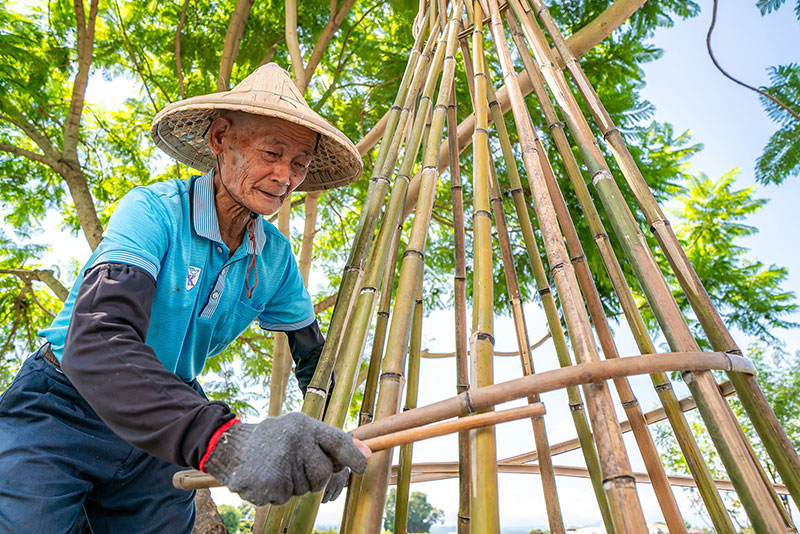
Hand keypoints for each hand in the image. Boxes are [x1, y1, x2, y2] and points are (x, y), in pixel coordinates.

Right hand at [203, 413, 369, 505]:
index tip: (361, 467)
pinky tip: (265, 478)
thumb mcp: (300, 432)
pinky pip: (285, 497)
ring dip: (294, 485)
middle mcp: (295, 440)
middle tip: (296, 467)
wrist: (231, 448)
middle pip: (322, 473)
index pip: (338, 441)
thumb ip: (331, 443)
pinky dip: (277, 493)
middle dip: (314, 478)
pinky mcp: (269, 483)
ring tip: (277, 468)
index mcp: (304, 425)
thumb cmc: (273, 441)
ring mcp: (282, 461)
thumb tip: (366, 455)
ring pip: (304, 488)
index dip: (353, 456)